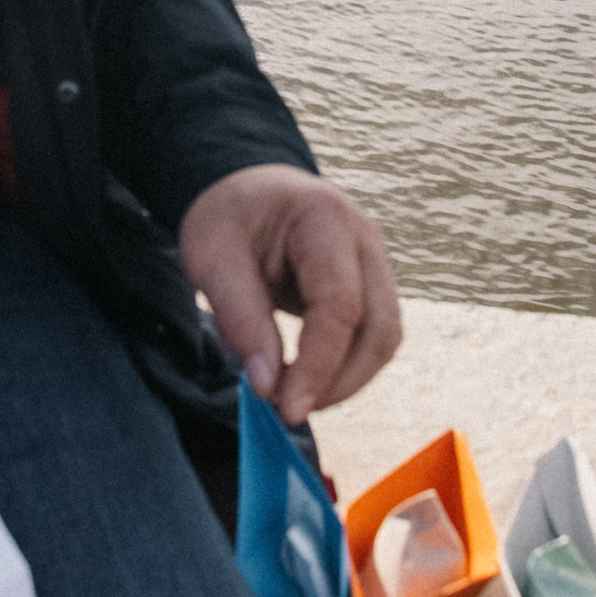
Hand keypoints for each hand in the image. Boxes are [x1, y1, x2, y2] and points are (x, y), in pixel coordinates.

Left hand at [179, 164, 401, 427]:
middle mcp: (364, 238)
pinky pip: (374, 334)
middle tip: (287, 409)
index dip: (318, 363)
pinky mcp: (372, 283)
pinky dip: (346, 365)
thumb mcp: (211, 258)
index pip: (339, 303)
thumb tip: (267, 385)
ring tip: (293, 396)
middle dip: (340, 381)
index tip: (286, 407)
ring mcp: (376, 260)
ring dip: (347, 379)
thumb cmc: (227, 217)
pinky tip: (308, 378)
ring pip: (385, 336)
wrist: (246, 187)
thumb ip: (239, 318)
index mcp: (324, 218)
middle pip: (380, 326)